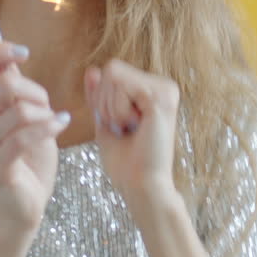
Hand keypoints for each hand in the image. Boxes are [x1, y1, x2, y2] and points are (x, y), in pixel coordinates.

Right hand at [0, 41, 70, 228]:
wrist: (26, 205)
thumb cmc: (29, 159)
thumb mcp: (26, 117)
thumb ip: (16, 91)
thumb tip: (8, 58)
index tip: (23, 53)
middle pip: (3, 85)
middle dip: (35, 90)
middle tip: (48, 105)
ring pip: (18, 112)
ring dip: (46, 113)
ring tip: (56, 121)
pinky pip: (22, 138)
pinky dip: (48, 128)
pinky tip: (61, 125)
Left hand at [84, 60, 180, 203]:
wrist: (141, 186)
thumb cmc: (126, 162)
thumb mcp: (105, 121)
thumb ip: (99, 96)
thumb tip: (91, 70)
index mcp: (154, 90)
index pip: (112, 72)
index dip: (102, 99)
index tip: (120, 126)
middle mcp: (163, 86)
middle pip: (111, 70)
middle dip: (105, 103)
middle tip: (125, 129)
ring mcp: (165, 89)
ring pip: (113, 74)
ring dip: (111, 108)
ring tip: (132, 129)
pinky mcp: (161, 97)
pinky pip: (120, 83)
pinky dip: (117, 109)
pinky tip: (135, 126)